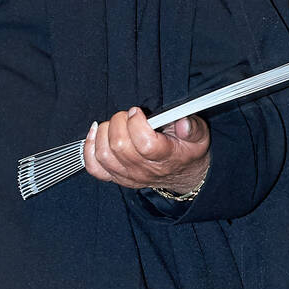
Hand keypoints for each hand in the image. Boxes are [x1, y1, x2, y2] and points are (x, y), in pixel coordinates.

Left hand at [83, 107, 210, 194]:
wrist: (181, 174)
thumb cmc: (186, 151)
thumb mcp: (199, 137)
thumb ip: (193, 128)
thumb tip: (183, 123)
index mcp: (165, 158)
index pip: (144, 144)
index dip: (136, 123)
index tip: (138, 112)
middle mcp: (143, 170)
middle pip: (119, 146)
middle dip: (118, 122)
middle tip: (126, 115)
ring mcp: (127, 175)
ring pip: (104, 154)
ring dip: (104, 132)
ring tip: (115, 123)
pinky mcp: (115, 176)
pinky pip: (94, 167)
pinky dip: (89, 148)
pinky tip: (95, 133)